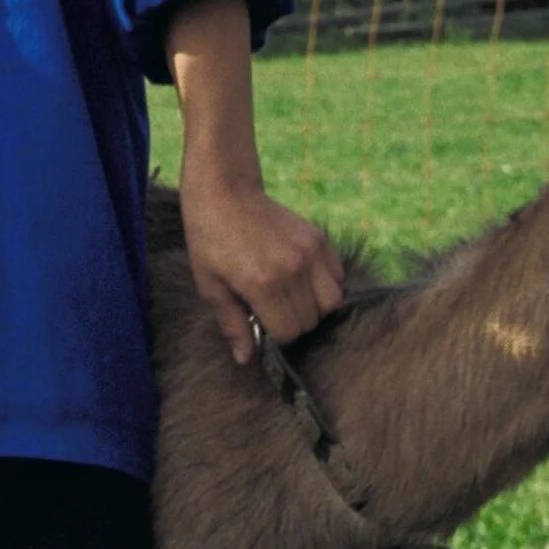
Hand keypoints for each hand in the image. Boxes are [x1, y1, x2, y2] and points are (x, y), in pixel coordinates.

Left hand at [180, 168, 343, 360]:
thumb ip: (232, 323)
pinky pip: (338, 276)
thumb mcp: (210, 284)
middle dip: (292, 323)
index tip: (262, 324)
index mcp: (262, 283)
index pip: (288, 332)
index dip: (274, 336)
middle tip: (273, 309)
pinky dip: (326, 285)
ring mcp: (310, 252)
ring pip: (332, 303)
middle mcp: (292, 269)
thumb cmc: (210, 238)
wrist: (225, 190)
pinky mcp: (319, 239)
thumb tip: (246, 358)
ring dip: (314, 308)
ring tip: (291, 297)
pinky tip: (302, 279)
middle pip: (310, 321)